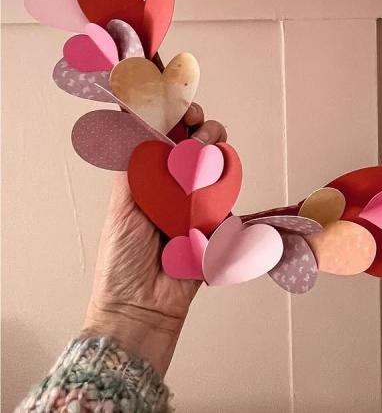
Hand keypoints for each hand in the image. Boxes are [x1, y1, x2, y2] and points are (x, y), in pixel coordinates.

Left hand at [83, 107, 226, 374]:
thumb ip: (134, 163)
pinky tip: (210, 204)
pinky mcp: (216, 226)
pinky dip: (223, 198)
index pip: (169, 137)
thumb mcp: (122, 204)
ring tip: (203, 163)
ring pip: (217, 167)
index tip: (185, 107)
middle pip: (199, 145)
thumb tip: (132, 118)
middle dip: (203, 130)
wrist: (140, 307)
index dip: (179, 117)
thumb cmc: (121, 259)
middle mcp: (176, 187)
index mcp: (150, 178)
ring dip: (213, 156)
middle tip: (199, 127)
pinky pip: (228, 202)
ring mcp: (198, 205)